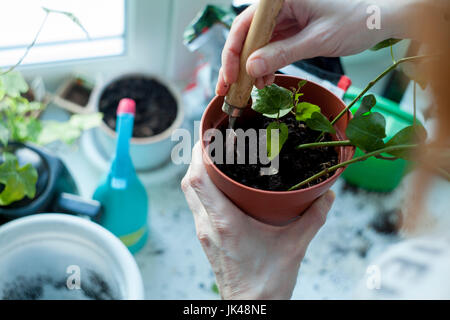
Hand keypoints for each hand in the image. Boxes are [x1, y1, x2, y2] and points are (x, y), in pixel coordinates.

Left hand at [181, 142, 334, 299]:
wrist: (251, 307)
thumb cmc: (267, 281)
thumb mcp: (295, 246)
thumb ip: (314, 218)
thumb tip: (328, 194)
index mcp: (224, 223)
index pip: (198, 180)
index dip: (197, 153)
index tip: (207, 134)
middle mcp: (207, 225)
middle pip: (189, 182)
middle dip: (196, 156)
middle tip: (212, 138)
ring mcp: (203, 232)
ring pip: (189, 193)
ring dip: (196, 171)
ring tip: (213, 155)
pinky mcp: (206, 237)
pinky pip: (196, 204)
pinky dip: (201, 187)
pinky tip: (217, 182)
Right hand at [216, 0, 405, 94]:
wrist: (380, 18)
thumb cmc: (356, 20)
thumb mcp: (317, 39)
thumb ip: (283, 53)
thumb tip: (251, 69)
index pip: (246, 24)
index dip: (233, 52)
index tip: (230, 77)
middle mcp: (279, 5)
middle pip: (246, 35)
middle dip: (237, 64)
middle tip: (227, 89)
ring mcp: (284, 17)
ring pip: (256, 44)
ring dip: (250, 69)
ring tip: (248, 91)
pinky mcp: (291, 28)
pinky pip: (270, 48)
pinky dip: (266, 66)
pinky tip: (264, 82)